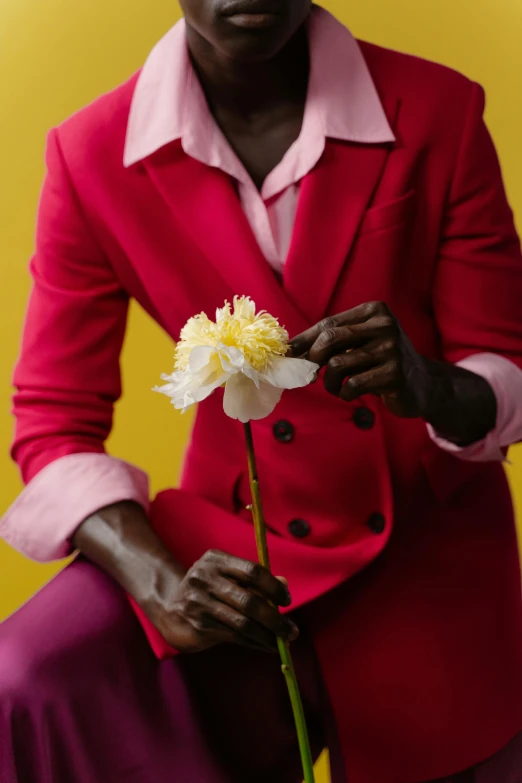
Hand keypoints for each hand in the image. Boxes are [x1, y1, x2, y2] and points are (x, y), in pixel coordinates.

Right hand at [74, 504, 298, 655]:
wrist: (168, 605)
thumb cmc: (207, 590)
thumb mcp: (227, 577)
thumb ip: (254, 580)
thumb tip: (284, 584)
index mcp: (215, 560)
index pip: (252, 570)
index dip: (273, 586)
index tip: (287, 600)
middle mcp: (204, 578)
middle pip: (249, 600)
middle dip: (274, 618)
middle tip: (292, 630)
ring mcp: (198, 603)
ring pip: (242, 622)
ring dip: (267, 635)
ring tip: (282, 642)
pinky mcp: (197, 625)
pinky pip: (233, 636)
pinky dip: (254, 642)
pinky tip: (265, 645)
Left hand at [290, 301, 434, 417]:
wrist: (422, 384)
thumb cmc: (381, 362)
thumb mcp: (360, 343)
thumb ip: (331, 340)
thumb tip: (290, 348)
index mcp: (374, 311)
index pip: (329, 324)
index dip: (305, 340)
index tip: (288, 354)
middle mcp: (385, 325)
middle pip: (331, 339)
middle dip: (313, 359)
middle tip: (309, 375)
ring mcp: (392, 349)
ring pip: (338, 364)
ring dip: (330, 382)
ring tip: (338, 387)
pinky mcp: (394, 374)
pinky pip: (352, 385)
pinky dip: (345, 393)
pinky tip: (352, 394)